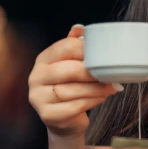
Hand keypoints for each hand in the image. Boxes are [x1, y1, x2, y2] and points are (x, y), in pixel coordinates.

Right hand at [28, 24, 123, 138]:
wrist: (63, 120)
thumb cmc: (70, 88)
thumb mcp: (70, 65)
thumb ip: (74, 46)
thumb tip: (80, 28)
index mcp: (43, 60)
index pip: (65, 47)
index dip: (87, 50)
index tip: (104, 54)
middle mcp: (36, 77)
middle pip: (69, 70)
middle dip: (93, 72)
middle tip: (110, 74)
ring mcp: (39, 97)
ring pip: (73, 90)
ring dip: (97, 88)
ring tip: (111, 87)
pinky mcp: (48, 115)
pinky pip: (75, 106)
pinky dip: (92, 101)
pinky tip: (101, 98)